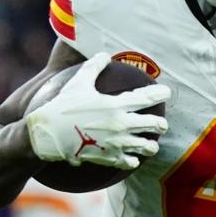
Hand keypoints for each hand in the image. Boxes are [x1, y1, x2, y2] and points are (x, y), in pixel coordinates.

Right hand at [24, 57, 169, 169]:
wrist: (49, 135)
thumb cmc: (62, 106)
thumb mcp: (78, 82)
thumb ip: (94, 66)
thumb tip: (105, 54)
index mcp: (116, 105)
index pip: (146, 98)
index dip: (160, 94)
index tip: (166, 92)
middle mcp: (121, 125)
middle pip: (154, 125)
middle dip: (160, 124)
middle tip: (161, 123)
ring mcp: (117, 144)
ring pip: (147, 147)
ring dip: (151, 145)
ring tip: (150, 143)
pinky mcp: (110, 158)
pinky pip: (130, 162)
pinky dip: (133, 159)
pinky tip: (133, 158)